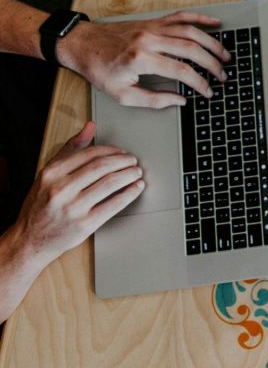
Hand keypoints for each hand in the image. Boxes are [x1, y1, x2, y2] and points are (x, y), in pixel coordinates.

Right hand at [9, 122, 143, 268]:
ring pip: (110, 183)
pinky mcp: (84, 225)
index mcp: (51, 174)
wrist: (30, 241)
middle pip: (102, 167)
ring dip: (129, 175)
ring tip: (137, 172)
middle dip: (124, 161)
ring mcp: (73, 208)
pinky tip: (136, 188)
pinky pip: (113, 205)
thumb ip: (70, 150)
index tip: (122, 152)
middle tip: (133, 161)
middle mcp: (60, 189)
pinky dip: (129, 194)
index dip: (112, 150)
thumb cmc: (41, 205)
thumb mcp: (49, 175)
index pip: (90, 154)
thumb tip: (90, 127)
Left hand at [59, 11, 230, 107]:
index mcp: (141, 59)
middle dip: (212, 64)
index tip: (209, 91)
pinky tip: (215, 23)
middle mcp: (150, 40)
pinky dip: (201, 18)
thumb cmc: (99, 69)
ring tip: (225, 55)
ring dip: (212, 43)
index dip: (200, 83)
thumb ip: (153, 100)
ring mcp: (153, 28)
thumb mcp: (122, 94)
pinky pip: (182, 16)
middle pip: (192, 49)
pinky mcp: (153, 22)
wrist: (82, 44)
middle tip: (223, 75)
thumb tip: (179, 100)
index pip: (182, 70)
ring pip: (192, 32)